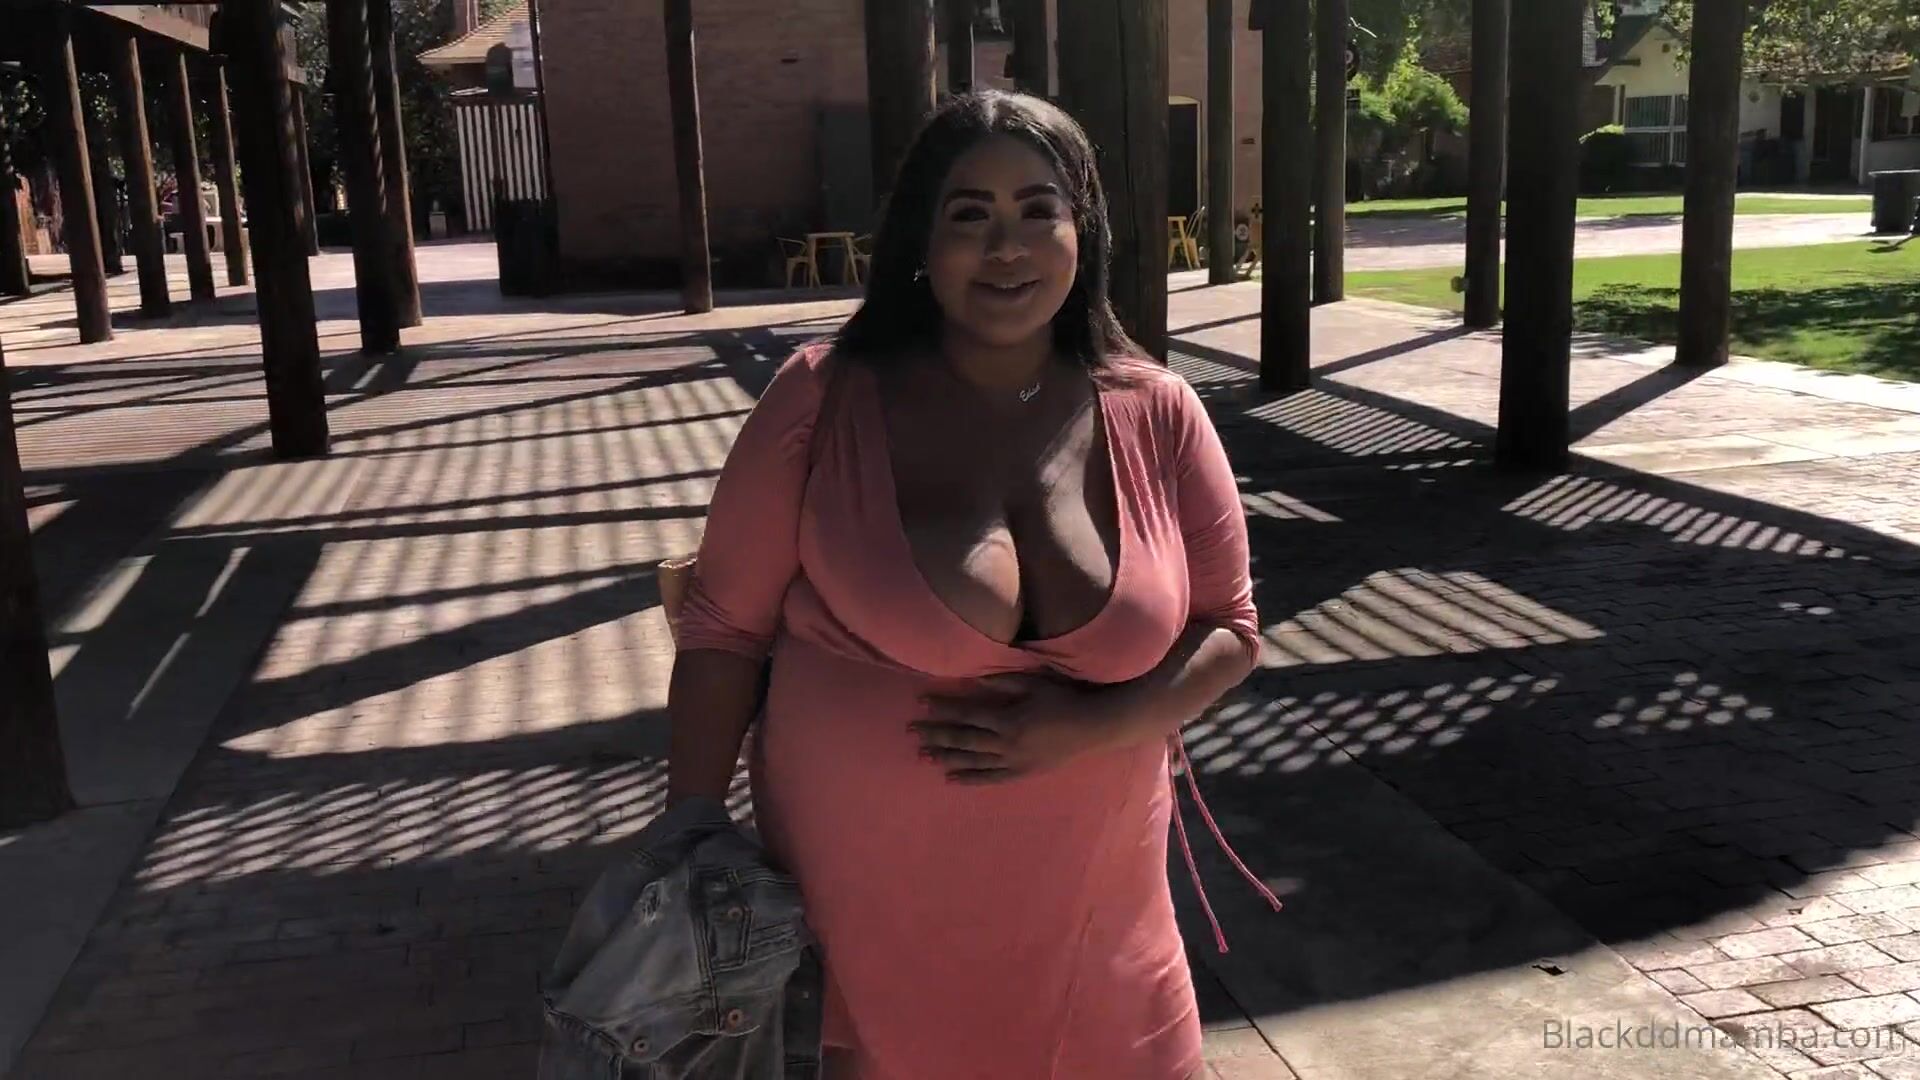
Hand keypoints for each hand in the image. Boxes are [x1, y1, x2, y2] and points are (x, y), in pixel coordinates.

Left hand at [911, 674, 1106, 784]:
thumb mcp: (1034, 683)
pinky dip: (970, 778)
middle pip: (964, 739)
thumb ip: (1004, 682)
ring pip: (972, 760)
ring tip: (923, 756)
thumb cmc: (1065, 699)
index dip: (944, 708)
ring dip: (946, 757)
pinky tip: (951, 778)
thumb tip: (976, 680)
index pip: (967, 713)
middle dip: (936, 734)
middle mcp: (1006, 743)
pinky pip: (990, 778)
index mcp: (1008, 719)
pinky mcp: (1022, 772)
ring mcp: (1013, 761)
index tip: (922, 703)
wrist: (1093, 728)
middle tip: (912, 732)